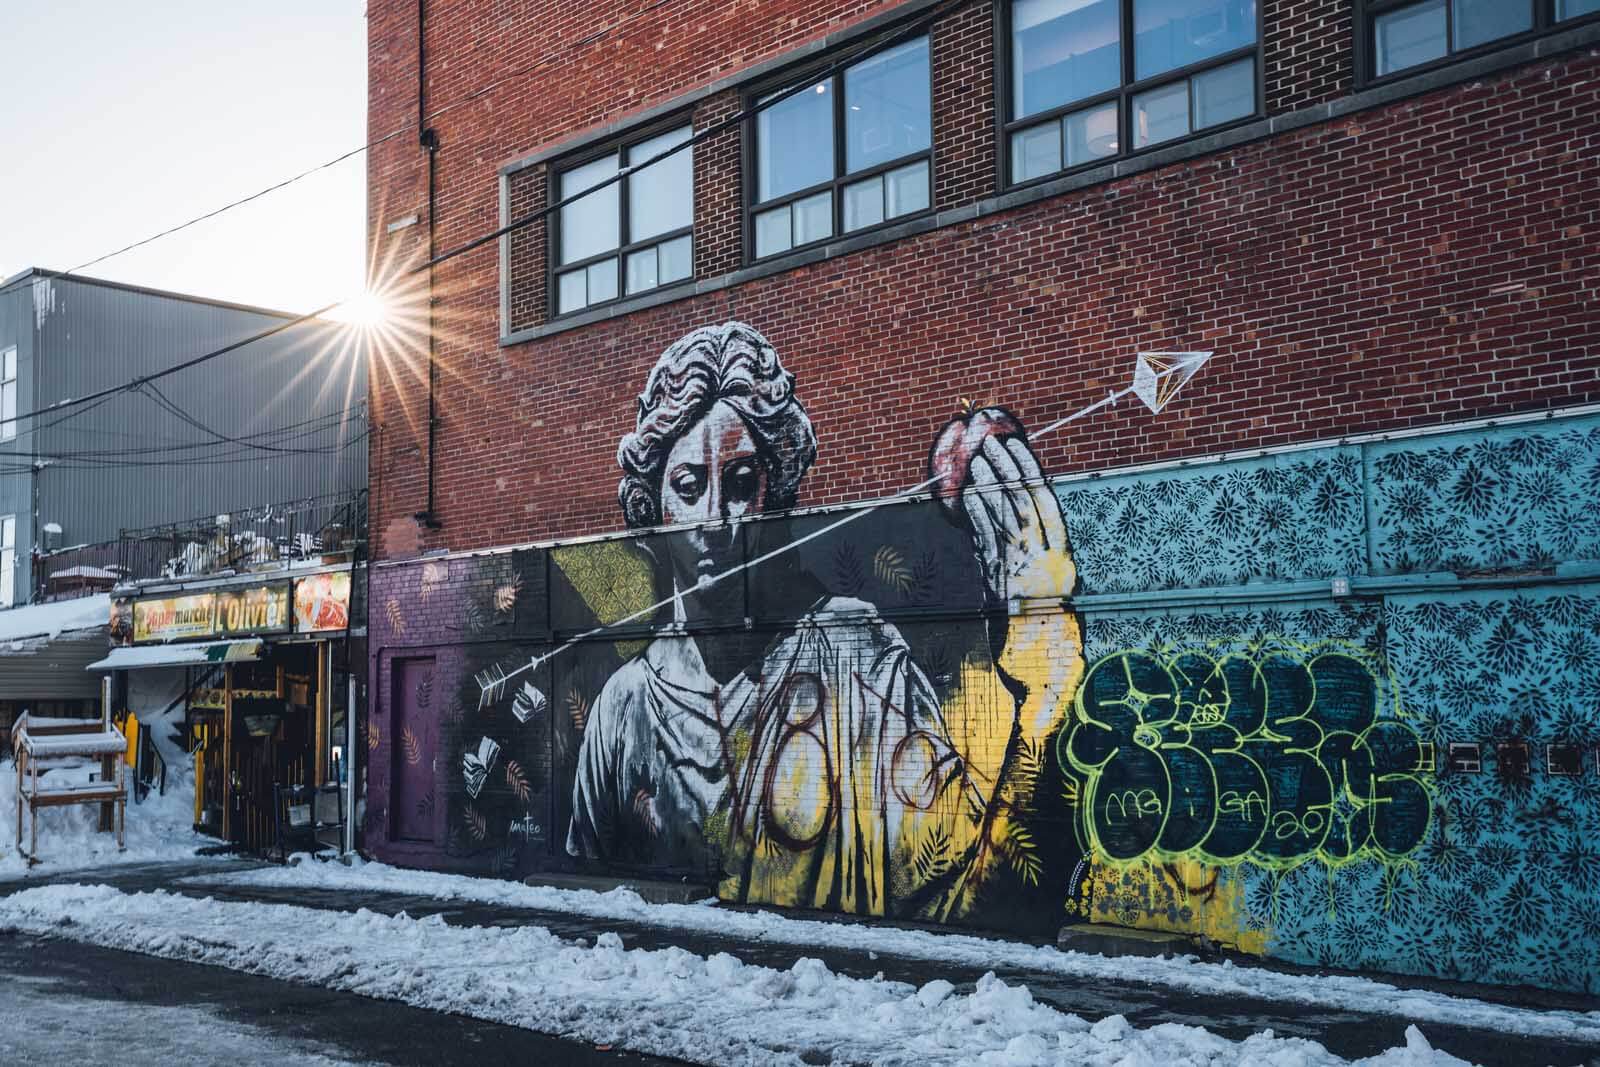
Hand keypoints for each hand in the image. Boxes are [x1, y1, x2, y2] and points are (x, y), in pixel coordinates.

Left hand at [959, 431, 1074, 603]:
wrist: (1034, 652)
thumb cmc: (1040, 614)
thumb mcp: (1050, 580)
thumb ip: (1038, 548)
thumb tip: (1012, 511)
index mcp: (1062, 556)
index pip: (1047, 502)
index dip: (1031, 470)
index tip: (1017, 446)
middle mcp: (1045, 558)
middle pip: (1025, 501)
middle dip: (1007, 468)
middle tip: (991, 444)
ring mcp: (1022, 566)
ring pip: (1004, 514)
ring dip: (989, 484)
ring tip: (977, 460)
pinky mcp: (998, 576)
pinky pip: (986, 536)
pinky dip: (977, 511)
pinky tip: (968, 493)